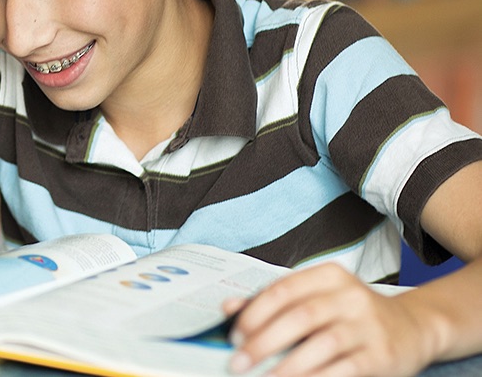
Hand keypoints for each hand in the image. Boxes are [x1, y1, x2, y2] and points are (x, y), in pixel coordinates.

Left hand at [225, 263, 440, 376]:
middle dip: (263, 342)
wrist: (414, 328)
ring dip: (287, 366)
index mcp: (329, 276)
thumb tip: (228, 308)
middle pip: (299, 316)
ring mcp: (369, 325)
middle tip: (239, 362)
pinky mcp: (382, 354)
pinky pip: (345, 368)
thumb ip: (275, 302)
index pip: (283, 290)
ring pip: (321, 344)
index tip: (234, 335)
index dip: (254, 313)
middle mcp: (351, 296)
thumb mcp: (318, 298)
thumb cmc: (353, 315)